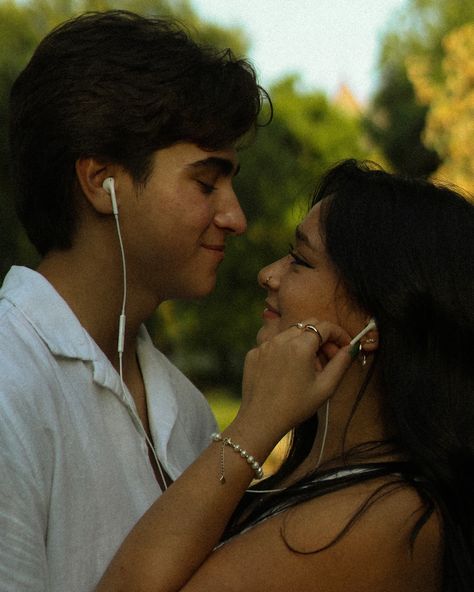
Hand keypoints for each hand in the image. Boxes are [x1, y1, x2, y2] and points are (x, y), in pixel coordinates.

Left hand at [239, 319, 351, 438]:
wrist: (261, 420)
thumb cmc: (295, 407)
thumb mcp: (325, 387)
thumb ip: (341, 363)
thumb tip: (351, 348)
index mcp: (300, 346)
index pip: (325, 327)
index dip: (339, 334)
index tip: (345, 345)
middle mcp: (281, 340)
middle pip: (308, 325)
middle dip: (322, 338)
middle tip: (329, 358)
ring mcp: (265, 345)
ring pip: (291, 333)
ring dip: (304, 343)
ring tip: (308, 368)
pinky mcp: (254, 353)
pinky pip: (275, 344)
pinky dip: (286, 351)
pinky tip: (288, 371)